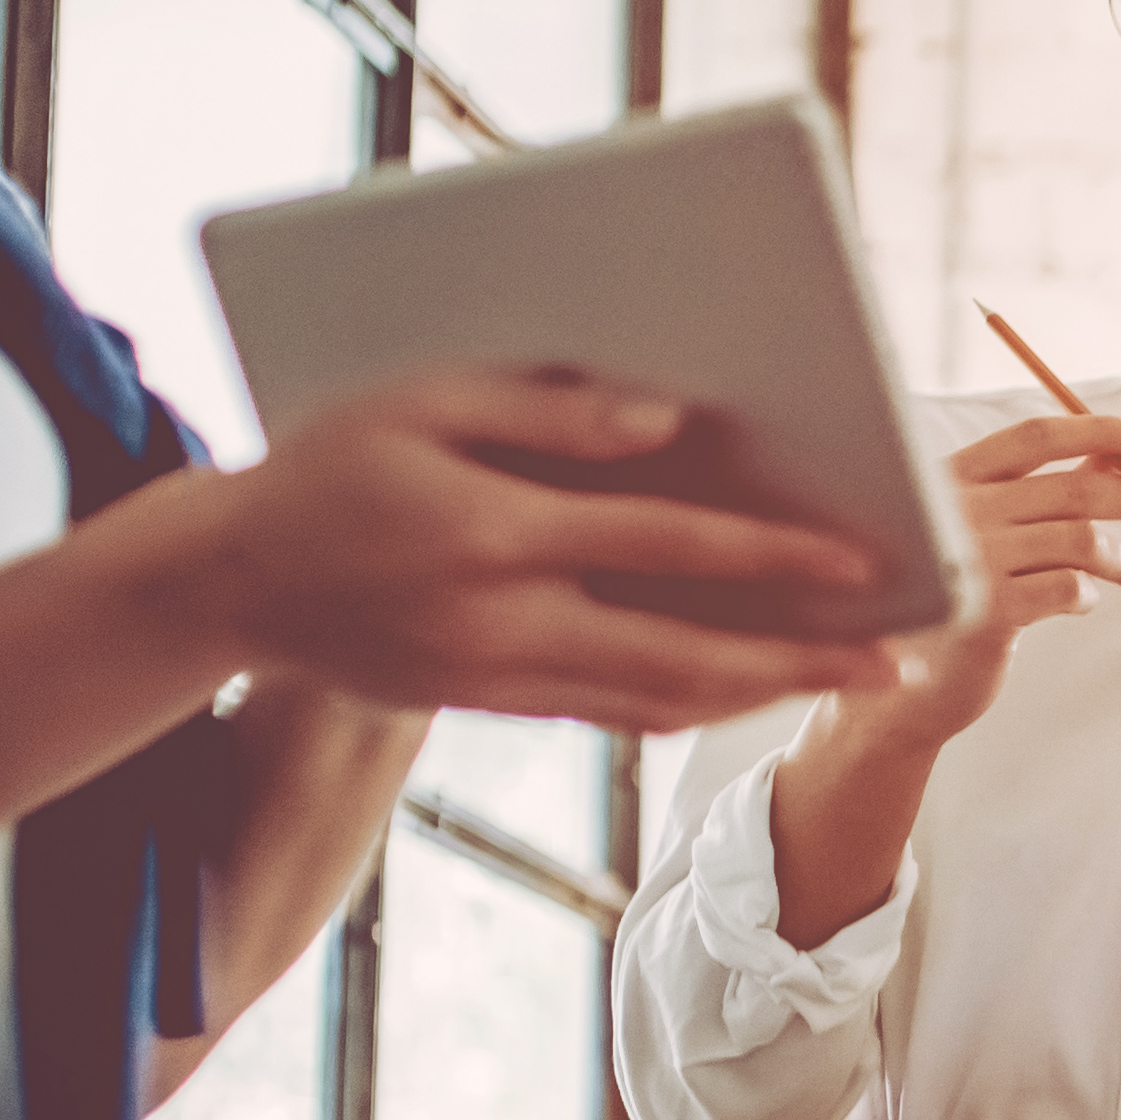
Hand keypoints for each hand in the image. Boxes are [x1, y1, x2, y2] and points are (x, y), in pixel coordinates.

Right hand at [198, 365, 899, 732]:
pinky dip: (690, 704)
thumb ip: (548, 411)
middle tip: (892, 662)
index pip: (663, 545)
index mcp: (490, 536)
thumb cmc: (326, 467)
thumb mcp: (421, 404)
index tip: (862, 561)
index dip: (770, 554)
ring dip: (758, 695)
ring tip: (844, 679)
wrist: (228, 585)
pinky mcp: (491, 705)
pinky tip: (747, 686)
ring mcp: (496, 679)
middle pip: (683, 655)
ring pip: (656, 702)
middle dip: (797, 661)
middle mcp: (502, 623)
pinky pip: (613, 715)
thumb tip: (671, 422)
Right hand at [852, 410, 1120, 742]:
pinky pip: (1070, 587)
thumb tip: (1112, 456)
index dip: (1093, 431)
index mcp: (950, 480)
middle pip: (1070, 489)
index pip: (1032, 438)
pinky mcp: (989, 611)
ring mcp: (971, 560)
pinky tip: (1084, 603)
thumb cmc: (952, 600)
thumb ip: (1041, 493)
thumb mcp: (986, 533)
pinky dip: (1091, 594)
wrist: (900, 687)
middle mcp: (956, 512)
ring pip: (1080, 540)